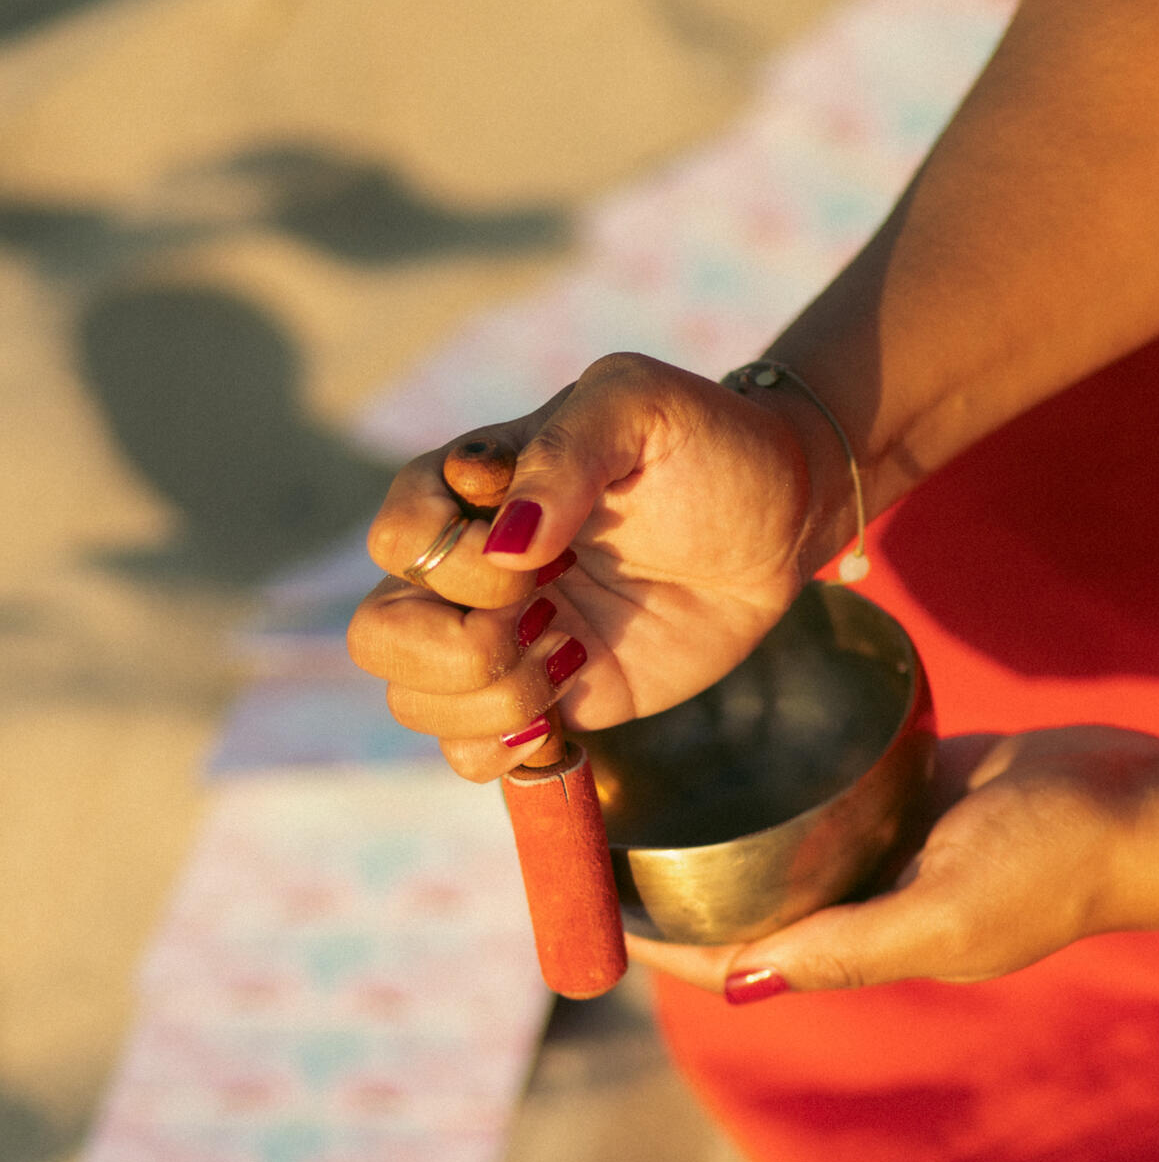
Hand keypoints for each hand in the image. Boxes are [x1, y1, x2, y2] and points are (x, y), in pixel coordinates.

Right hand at [346, 353, 847, 776]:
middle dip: (457, 650)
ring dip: (492, 702)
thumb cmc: (706, 447)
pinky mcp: (541, 701)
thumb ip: (565, 453)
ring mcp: (498, 642)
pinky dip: (506, 754)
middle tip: (546, 625)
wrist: (778, 525)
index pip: (397, 541)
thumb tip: (508, 542)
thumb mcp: (638, 407)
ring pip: (415, 705)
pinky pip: (470, 754)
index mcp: (465, 489)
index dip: (459, 564)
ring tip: (569, 660)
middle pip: (378, 637)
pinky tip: (565, 715)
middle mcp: (464, 570)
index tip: (540, 550)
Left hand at [632, 729, 1158, 997]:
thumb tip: (736, 983)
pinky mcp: (916, 784)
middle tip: (597, 832)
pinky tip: (728, 726)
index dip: (663, 943)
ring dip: (717, 823)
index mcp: (865, 946)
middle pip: (746, 901)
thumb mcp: (947, 915)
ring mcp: (891, 841)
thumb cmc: (1056, 863)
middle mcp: (866, 899)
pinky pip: (833, 779)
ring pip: (782, 840)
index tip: (593, 914)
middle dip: (672, 881)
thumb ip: (848, 950)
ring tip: (640, 779)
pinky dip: (781, 765)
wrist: (1149, 802)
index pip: (736, 956)